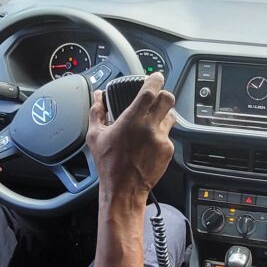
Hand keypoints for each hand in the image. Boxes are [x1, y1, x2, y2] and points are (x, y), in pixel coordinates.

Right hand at [86, 73, 175, 199]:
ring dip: (164, 115)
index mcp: (131, 120)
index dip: (155, 80)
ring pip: (171, 117)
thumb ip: (96, 112)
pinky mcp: (168, 151)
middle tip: (156, 97)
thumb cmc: (108, 164)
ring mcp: (161, 139)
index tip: (156, 76)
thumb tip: (97, 96)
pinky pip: (169, 135)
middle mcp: (149, 127)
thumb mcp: (95, 136)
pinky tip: (149, 142)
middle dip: (163, 95)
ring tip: (152, 121)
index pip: (150, 91)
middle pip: (168, 99)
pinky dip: (161, 134)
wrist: (123, 190)